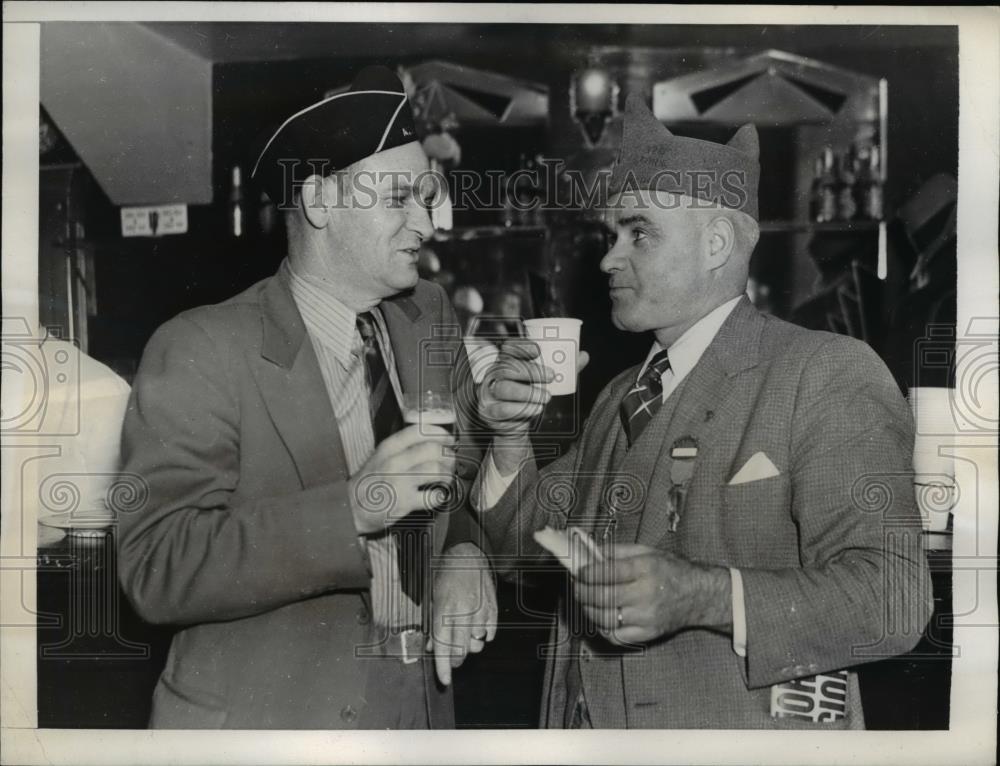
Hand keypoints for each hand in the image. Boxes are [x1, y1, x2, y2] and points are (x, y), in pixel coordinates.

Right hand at [349, 424, 454, 534]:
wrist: (351, 507)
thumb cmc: (369, 482)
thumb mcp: (380, 456)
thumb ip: (402, 447)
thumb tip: (433, 441)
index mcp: (389, 447)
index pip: (420, 431)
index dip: (440, 433)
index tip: (449, 439)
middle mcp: (394, 461)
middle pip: (433, 449)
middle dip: (448, 455)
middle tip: (450, 461)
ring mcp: (400, 481)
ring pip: (436, 470)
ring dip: (447, 475)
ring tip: (445, 478)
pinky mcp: (404, 502)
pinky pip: (432, 496)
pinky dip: (440, 496)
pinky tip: (437, 495)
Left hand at [426, 542, 497, 685]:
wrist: (467, 554)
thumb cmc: (445, 575)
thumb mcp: (432, 597)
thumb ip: (431, 624)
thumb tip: (432, 647)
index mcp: (443, 610)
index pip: (442, 647)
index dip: (443, 668)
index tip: (444, 681)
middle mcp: (462, 613)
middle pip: (461, 651)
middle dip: (455, 659)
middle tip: (451, 656)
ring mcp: (480, 611)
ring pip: (476, 645)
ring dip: (469, 647)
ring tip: (464, 637)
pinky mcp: (493, 609)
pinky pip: (489, 634)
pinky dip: (483, 636)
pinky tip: (476, 627)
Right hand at [478, 339, 588, 473]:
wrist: (513, 424)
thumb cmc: (528, 396)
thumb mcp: (542, 381)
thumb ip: (562, 369)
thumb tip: (583, 356)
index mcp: (506, 362)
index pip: (508, 348)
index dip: (521, 346)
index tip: (539, 350)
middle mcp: (494, 375)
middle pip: (508, 367)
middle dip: (531, 371)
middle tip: (552, 376)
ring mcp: (488, 393)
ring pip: (504, 388)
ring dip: (528, 392)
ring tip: (547, 397)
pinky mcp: (489, 411)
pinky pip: (502, 409)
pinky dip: (521, 409)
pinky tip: (536, 409)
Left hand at [573, 544, 731, 645]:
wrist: (699, 594)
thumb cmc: (671, 570)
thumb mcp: (647, 551)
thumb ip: (616, 551)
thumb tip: (589, 553)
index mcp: (646, 568)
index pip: (609, 572)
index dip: (587, 573)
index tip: (579, 572)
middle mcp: (647, 593)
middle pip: (603, 597)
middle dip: (582, 592)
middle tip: (577, 587)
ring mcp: (647, 617)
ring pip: (606, 618)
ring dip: (588, 609)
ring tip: (585, 600)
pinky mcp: (648, 634)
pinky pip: (616, 636)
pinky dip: (602, 628)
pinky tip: (600, 617)